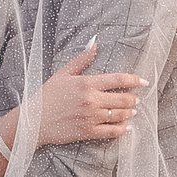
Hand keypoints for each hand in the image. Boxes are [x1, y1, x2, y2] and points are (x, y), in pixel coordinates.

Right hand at [17, 40, 145, 148]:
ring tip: (132, 111)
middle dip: (133, 99)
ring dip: (129, 113)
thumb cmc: (46, 96)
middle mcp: (91, 100)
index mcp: (87, 83)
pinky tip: (126, 128)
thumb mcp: (63, 74)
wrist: (33, 121)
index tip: (143, 82)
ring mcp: (90, 117)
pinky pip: (111, 132)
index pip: (118, 79)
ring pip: (119, 115)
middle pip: (123, 99)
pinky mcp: (87, 132)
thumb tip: (94, 44)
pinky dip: (122, 130)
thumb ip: (81, 60)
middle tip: (136, 99)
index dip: (134, 80)